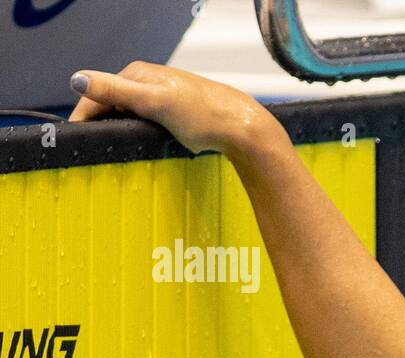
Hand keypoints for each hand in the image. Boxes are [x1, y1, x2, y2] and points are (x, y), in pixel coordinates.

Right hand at [68, 61, 284, 158]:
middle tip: (95, 149)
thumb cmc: (202, 115)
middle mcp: (147, 82)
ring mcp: (161, 97)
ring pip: (128, 114)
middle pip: (111, 103)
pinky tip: (141, 145)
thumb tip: (77, 79)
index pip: (97, 92)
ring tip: (115, 149)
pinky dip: (137, 133)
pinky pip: (145, 123)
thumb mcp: (154, 102)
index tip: (76, 139)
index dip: (84, 115)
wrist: (241, 129)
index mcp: (137, 74)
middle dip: (101, 123)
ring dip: (119, 129)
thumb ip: (115, 90)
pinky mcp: (173, 114)